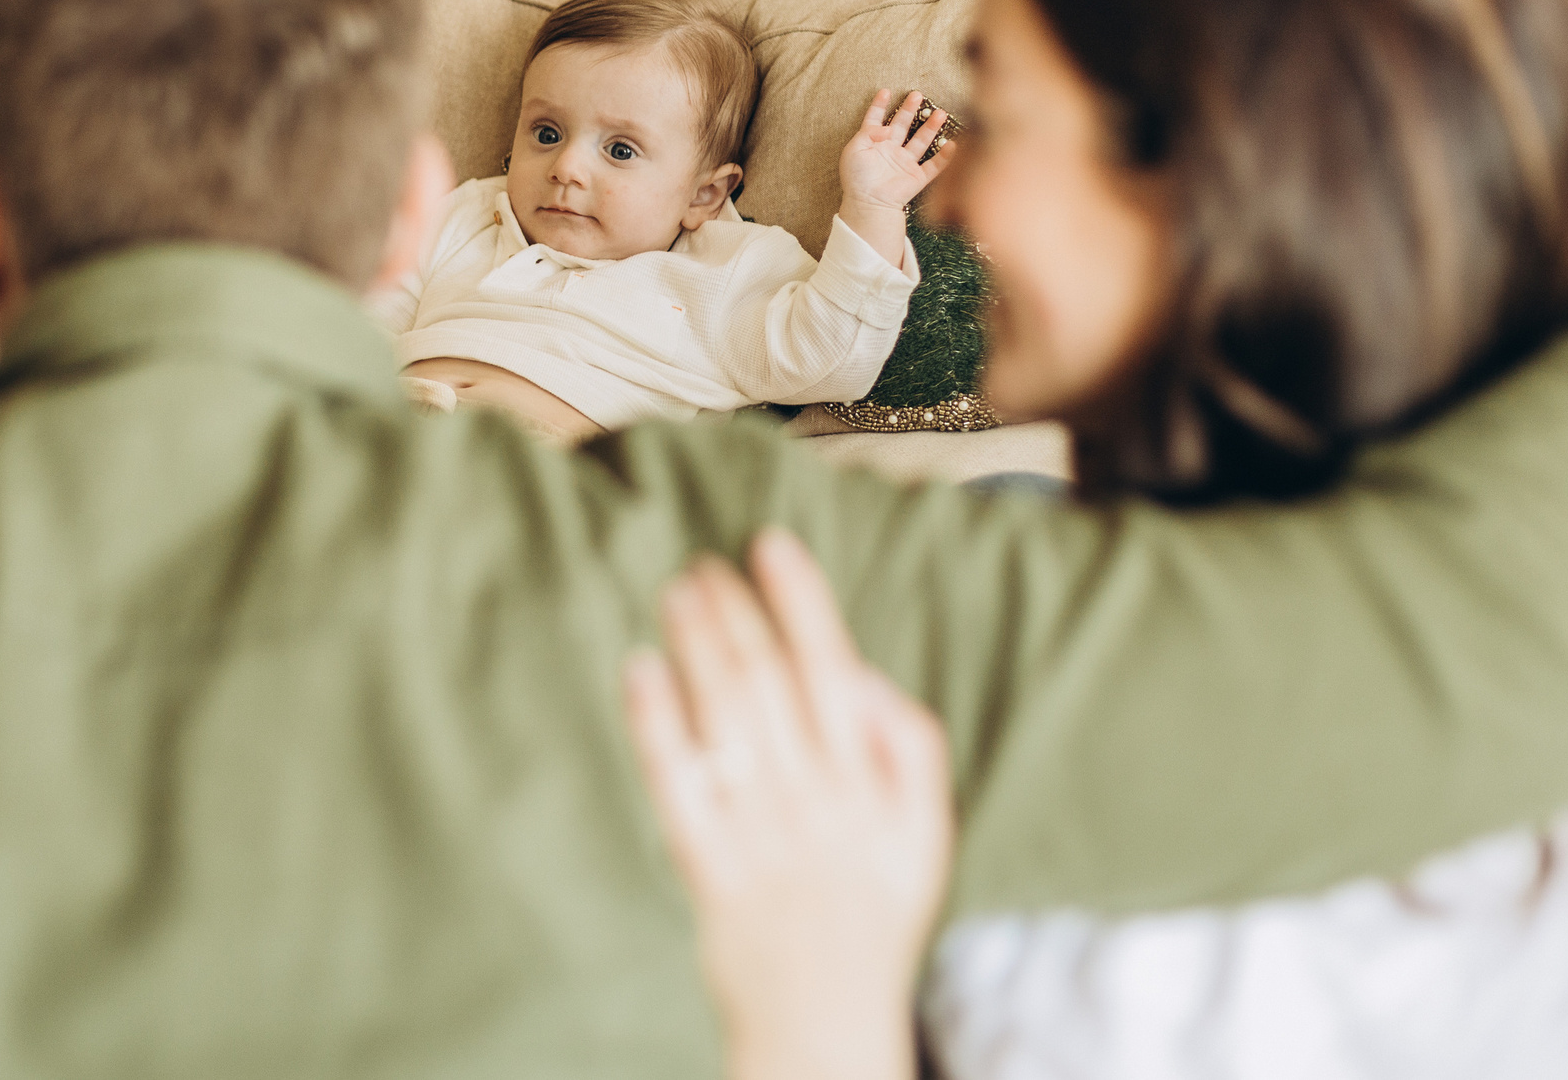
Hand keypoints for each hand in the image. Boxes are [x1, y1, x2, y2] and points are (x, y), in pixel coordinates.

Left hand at [624, 528, 952, 1079]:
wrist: (828, 1022)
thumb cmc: (874, 918)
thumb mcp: (927, 836)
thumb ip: (912, 750)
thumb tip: (870, 677)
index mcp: (871, 786)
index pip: (834, 669)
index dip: (802, 601)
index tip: (771, 545)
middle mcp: (816, 799)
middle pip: (769, 682)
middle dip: (736, 611)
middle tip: (707, 564)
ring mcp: (759, 832)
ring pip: (725, 717)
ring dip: (698, 644)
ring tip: (678, 593)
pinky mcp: (707, 867)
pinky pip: (678, 781)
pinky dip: (658, 720)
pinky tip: (640, 668)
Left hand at [839, 90, 954, 215]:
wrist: (868, 203)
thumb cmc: (857, 178)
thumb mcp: (854, 149)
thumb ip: (868, 133)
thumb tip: (886, 127)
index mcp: (872, 143)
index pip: (875, 119)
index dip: (880, 106)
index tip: (885, 92)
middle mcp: (890, 150)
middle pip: (902, 125)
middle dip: (909, 109)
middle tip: (917, 94)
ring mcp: (904, 164)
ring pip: (920, 141)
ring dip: (931, 127)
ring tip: (940, 112)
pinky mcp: (916, 177)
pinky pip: (934, 166)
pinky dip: (944, 157)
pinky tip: (953, 144)